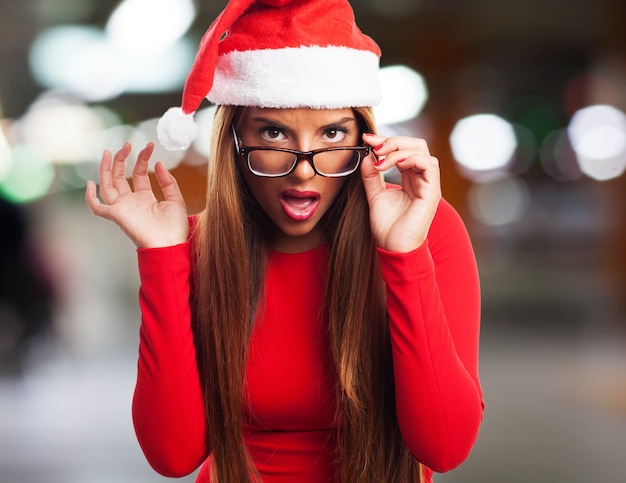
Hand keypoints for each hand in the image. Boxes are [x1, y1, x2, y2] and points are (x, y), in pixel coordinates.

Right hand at [85, 142, 188, 247]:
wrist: (170, 245)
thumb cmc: (175, 228)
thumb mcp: (176, 200)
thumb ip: (168, 182)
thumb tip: (158, 164)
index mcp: (145, 199)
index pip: (139, 174)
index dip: (142, 159)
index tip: (150, 146)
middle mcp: (132, 202)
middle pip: (120, 177)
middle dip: (121, 160)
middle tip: (127, 144)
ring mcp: (123, 208)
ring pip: (107, 185)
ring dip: (107, 168)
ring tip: (110, 151)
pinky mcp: (116, 216)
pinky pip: (98, 207)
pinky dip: (90, 197)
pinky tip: (90, 183)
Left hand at [360, 133, 440, 252]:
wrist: (394, 248)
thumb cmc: (387, 227)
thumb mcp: (374, 196)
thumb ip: (371, 176)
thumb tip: (366, 156)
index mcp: (409, 178)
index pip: (403, 149)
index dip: (386, 141)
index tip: (366, 140)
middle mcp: (421, 178)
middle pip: (415, 145)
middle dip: (393, 141)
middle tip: (374, 146)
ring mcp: (428, 184)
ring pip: (422, 151)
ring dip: (399, 149)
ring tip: (381, 159)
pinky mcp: (432, 191)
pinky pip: (429, 164)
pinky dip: (411, 158)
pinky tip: (392, 164)